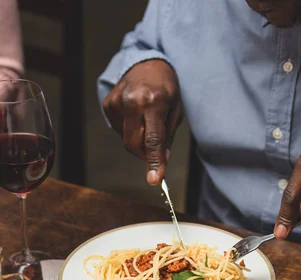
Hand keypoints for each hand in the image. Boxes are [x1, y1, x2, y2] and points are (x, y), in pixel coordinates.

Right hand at [103, 59, 182, 184]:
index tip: (154, 180)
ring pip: (126, 140)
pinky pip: (118, 130)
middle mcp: (132, 101)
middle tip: (155, 149)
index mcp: (154, 101)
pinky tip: (136, 115)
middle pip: (134, 145)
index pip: (153, 140)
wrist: (147, 61)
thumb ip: (168, 137)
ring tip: (146, 118)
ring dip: (138, 139)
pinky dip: (129, 130)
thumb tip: (161, 162)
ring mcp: (116, 102)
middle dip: (145, 154)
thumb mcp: (175, 109)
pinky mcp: (108, 104)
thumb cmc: (165, 86)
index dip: (154, 162)